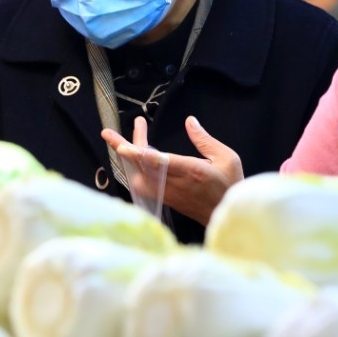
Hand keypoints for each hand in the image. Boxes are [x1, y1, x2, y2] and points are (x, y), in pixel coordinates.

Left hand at [100, 115, 242, 226]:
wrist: (227, 215)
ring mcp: (168, 194)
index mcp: (191, 172)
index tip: (123, 146)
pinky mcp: (165, 199)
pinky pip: (143, 185)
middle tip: (107, 133)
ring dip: (127, 159)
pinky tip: (133, 157)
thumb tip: (189, 121)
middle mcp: (175, 184)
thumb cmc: (230, 185)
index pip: (160, 163)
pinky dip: (135, 170)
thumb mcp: (227, 158)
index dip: (139, 154)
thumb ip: (205, 140)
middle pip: (142, 168)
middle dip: (123, 149)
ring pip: (139, 177)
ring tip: (119, 140)